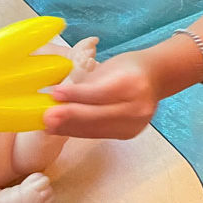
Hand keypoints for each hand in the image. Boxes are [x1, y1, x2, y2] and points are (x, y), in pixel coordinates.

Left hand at [43, 50, 158, 139]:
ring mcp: (135, 124)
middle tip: (47, 117)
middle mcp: (137, 107)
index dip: (75, 95)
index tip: (54, 94)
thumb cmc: (127, 67)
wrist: (154, 77)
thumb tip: (57, 95)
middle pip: (98, 115)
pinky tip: (63, 129)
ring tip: (49, 125)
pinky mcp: (128, 134)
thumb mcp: (108, 67)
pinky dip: (80, 131)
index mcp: (131, 83)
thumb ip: (86, 83)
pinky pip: (100, 133)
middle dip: (70, 118)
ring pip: (97, 129)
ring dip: (70, 128)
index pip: (99, 92)